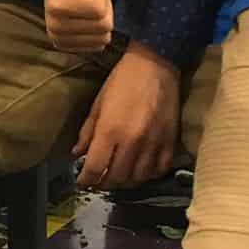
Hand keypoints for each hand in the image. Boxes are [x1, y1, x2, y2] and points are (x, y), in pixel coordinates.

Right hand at [23, 0, 113, 54]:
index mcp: (55, 6)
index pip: (98, 8)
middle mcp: (54, 29)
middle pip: (103, 25)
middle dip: (101, 7)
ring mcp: (61, 41)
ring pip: (104, 36)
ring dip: (101, 18)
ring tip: (87, 6)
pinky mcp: (69, 49)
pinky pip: (99, 45)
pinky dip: (98, 31)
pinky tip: (86, 19)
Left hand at [75, 44, 179, 190]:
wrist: (155, 65)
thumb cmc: (121, 81)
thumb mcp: (97, 104)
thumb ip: (87, 132)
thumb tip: (77, 154)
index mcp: (110, 131)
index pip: (95, 168)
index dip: (86, 180)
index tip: (82, 182)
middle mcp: (132, 142)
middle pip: (116, 178)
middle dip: (104, 183)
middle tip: (99, 179)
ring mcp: (153, 144)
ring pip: (138, 178)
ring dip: (125, 182)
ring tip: (118, 176)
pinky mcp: (170, 142)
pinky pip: (159, 169)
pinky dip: (148, 174)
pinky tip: (140, 169)